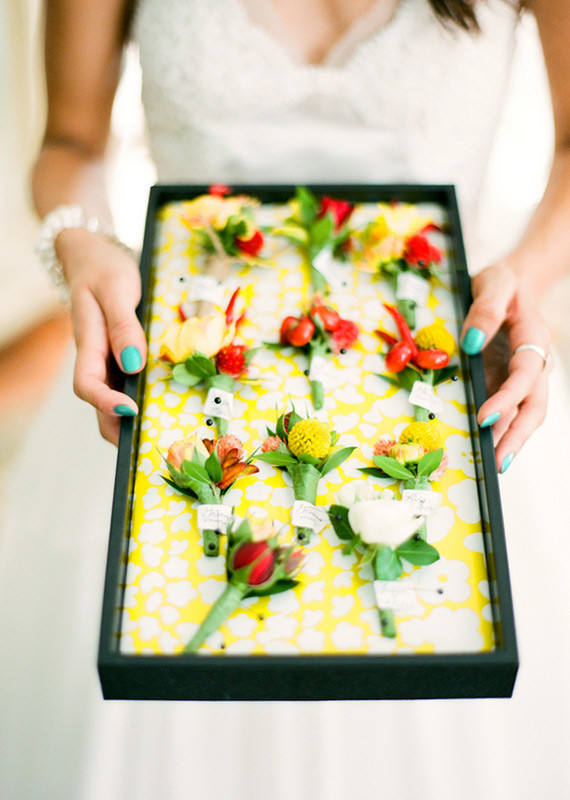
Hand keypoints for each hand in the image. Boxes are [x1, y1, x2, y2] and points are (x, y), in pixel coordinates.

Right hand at [57, 227, 146, 444]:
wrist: (93, 252)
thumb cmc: (104, 267)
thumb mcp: (115, 288)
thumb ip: (123, 326)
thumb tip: (134, 364)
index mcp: (88, 341)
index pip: (87, 384)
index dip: (105, 403)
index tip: (130, 412)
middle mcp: (95, 356)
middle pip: (98, 401)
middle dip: (117, 428)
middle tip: (145, 448)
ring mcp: (106, 357)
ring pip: (112, 395)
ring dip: (128, 419)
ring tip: (157, 436)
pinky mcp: (118, 353)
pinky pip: (125, 381)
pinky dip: (139, 397)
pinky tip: (160, 405)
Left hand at [460, 263, 551, 472]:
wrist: (512, 285)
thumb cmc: (503, 283)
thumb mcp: (494, 283)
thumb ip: (486, 309)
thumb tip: (472, 342)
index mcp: (533, 337)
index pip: (526, 372)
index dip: (509, 396)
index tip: (485, 416)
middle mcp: (534, 362)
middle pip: (534, 405)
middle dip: (517, 434)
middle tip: (498, 460)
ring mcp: (522, 376)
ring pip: (523, 414)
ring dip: (509, 439)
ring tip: (491, 464)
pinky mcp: (507, 383)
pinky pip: (507, 411)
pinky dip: (498, 430)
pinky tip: (482, 448)